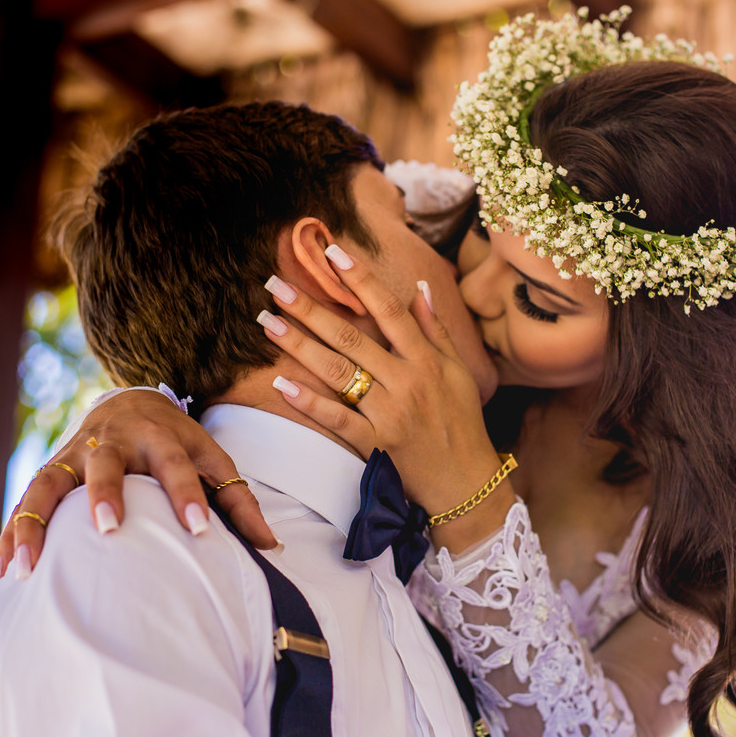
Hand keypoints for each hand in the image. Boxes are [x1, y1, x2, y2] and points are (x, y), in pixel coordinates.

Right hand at [0, 388, 277, 583]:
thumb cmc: (177, 440)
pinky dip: (9, 536)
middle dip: (106, 493)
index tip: (200, 530)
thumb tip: (272, 547)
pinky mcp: (50, 471)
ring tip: (25, 569)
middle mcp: (113, 441)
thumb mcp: (211, 458)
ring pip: (48, 485)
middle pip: (106, 464)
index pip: (177, 465)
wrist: (128, 400)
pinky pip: (24, 504)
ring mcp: (74, 455)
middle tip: (108, 527)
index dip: (188, 495)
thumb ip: (237, 500)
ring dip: (34, 524)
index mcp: (160, 437)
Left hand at [259, 248, 511, 550]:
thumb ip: (435, 330)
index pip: (389, 310)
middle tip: (276, 286)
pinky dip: (309, 402)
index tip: (332, 253)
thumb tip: (419, 287)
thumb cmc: (462, 424)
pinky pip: (337, 419)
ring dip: (300, 346)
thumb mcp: (458, 373)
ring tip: (268, 322)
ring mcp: (390, 413)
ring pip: (338, 372)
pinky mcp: (376, 443)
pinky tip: (281, 383)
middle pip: (352, 337)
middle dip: (311, 309)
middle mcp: (407, 381)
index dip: (360, 280)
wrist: (468, 484)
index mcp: (426, 360)